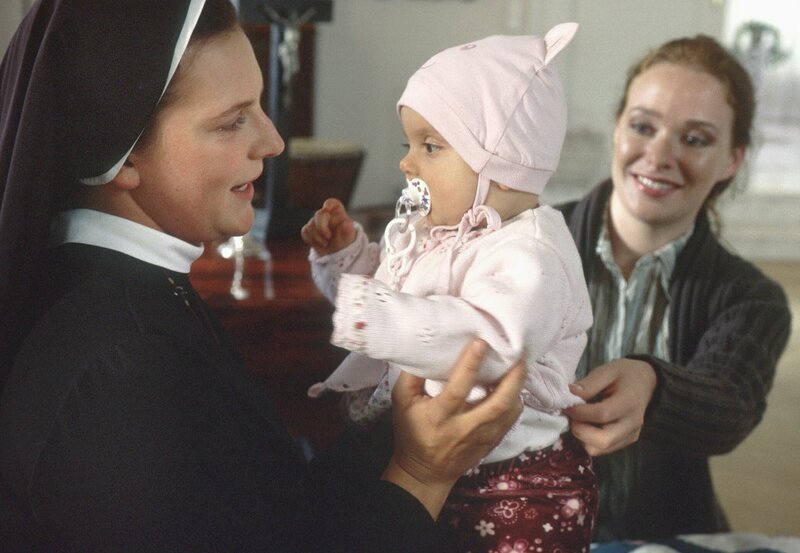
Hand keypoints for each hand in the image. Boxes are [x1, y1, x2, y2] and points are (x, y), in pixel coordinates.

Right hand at [300, 198, 355, 255]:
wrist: (335, 254)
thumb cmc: (344, 242)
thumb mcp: (348, 239)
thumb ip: (348, 231)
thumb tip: (348, 223)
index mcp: (339, 214)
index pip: (334, 203)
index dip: (329, 203)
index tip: (327, 208)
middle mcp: (327, 215)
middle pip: (319, 214)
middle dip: (321, 227)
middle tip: (328, 237)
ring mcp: (316, 222)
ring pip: (310, 225)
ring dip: (317, 237)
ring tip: (326, 244)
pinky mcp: (309, 230)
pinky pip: (305, 232)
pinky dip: (311, 240)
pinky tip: (319, 244)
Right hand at [383, 339, 524, 517]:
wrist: (425, 472)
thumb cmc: (412, 432)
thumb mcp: (402, 402)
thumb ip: (412, 376)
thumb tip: (427, 350)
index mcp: (439, 416)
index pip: (458, 389)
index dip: (470, 365)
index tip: (481, 343)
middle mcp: (464, 428)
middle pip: (498, 403)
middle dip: (512, 377)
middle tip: (519, 353)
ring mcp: (482, 437)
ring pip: (509, 411)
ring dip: (518, 386)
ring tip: (520, 363)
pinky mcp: (492, 441)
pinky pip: (511, 419)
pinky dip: (516, 399)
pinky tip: (514, 385)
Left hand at [566, 358, 656, 455]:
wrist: (647, 382)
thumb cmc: (625, 374)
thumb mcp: (607, 370)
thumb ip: (589, 383)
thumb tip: (569, 394)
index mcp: (629, 402)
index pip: (602, 414)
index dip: (579, 412)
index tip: (567, 405)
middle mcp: (632, 423)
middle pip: (602, 441)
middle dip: (579, 431)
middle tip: (571, 416)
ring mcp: (631, 435)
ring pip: (599, 449)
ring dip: (582, 437)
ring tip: (578, 419)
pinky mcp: (627, 441)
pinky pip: (603, 449)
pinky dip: (589, 440)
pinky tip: (587, 424)